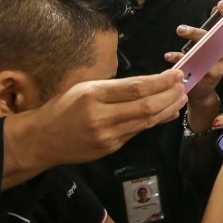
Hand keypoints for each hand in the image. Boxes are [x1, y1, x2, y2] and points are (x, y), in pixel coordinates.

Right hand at [16, 70, 186, 170]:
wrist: (40, 140)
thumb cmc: (62, 108)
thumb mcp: (84, 88)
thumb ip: (116, 88)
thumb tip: (150, 84)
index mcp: (93, 94)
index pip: (135, 87)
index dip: (160, 81)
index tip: (176, 74)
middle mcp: (101, 115)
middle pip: (146, 105)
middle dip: (169, 95)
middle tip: (182, 86)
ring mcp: (106, 135)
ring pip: (146, 121)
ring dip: (167, 109)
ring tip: (180, 98)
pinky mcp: (110, 148)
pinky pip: (137, 132)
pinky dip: (155, 122)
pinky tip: (167, 114)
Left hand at [164, 0, 222, 130]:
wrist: (200, 91)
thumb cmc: (205, 63)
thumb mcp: (209, 42)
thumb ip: (214, 26)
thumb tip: (216, 5)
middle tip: (219, 3)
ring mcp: (221, 63)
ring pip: (210, 45)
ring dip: (195, 34)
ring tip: (180, 29)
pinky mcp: (211, 74)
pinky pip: (194, 63)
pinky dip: (180, 58)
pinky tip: (169, 55)